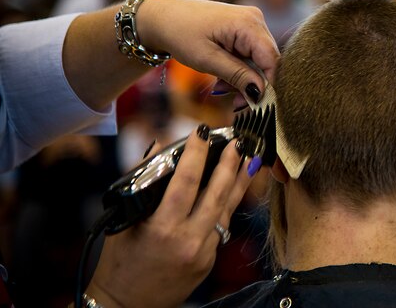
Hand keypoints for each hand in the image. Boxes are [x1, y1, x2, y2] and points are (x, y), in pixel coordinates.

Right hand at [86, 128, 256, 307]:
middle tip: (237, 140)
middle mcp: (188, 240)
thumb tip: (159, 145)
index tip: (203, 131)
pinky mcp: (210, 261)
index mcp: (163, 229)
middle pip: (217, 192)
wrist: (126, 306)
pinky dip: (229, 203)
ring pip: (227, 208)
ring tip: (250, 157)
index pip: (187, 181)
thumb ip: (142, 181)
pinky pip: (222, 225)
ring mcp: (203, 252)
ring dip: (240, 180)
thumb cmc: (119, 263)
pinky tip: (237, 186)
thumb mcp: (124, 221)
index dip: (198, 152)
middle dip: (230, 162)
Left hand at [137, 0, 278, 98]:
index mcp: (248, 23)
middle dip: (252, 83)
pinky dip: (239, 68)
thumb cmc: (180, 34)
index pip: (272, 59)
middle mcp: (255, 19)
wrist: (162, 17)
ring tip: (221, 87)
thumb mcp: (207, 60)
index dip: (268, 84)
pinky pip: (251, 54)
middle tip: (234, 101)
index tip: (257, 105)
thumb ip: (237, 75)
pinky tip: (223, 76)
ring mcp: (251, 22)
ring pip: (259, 59)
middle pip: (267, 60)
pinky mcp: (244, 27)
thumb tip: (261, 92)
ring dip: (244, 78)